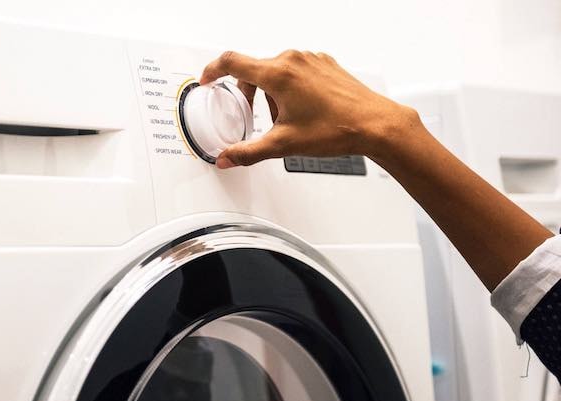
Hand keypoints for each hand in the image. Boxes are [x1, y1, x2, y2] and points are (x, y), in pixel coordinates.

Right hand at [199, 50, 419, 168]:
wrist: (375, 124)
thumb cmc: (336, 129)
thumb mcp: (284, 145)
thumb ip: (248, 152)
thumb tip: (228, 159)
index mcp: (279, 74)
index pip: (232, 62)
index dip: (213, 70)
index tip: (208, 79)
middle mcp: (294, 60)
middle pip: (255, 70)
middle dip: (249, 94)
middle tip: (255, 116)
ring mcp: (312, 60)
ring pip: (276, 71)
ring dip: (271, 93)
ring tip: (286, 119)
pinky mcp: (325, 64)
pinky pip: (296, 71)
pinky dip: (290, 88)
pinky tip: (303, 111)